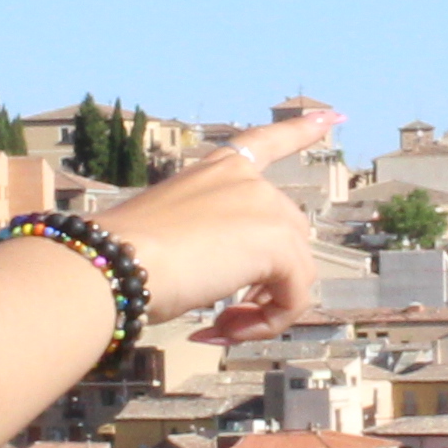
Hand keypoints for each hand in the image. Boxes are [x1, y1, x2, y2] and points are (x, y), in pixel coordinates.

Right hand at [101, 108, 337, 343]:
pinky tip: (224, 330)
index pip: (265, 142)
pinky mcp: (276, 241)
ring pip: (295, 272)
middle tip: (224, 318)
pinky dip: (268, 323)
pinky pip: (294, 296)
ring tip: (219, 328)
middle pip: (288, 237)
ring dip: (262, 311)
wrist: (114, 265)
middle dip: (265, 283)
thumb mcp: (170, 237)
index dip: (300, 132)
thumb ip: (211, 244)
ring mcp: (264, 206)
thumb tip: (236, 285)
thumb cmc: (122, 258)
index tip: (333, 117)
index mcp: (216, 171)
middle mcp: (245, 180)